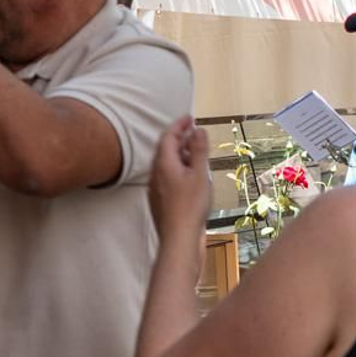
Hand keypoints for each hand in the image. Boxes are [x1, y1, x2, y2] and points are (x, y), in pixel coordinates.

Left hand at [149, 117, 211, 238]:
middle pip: (165, 150)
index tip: (190, 118)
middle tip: (193, 131)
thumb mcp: (199, 174)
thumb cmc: (190, 206)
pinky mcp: (161, 200)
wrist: (178, 238)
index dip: (179, 125)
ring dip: (180, 153)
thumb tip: (198, 130)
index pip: (168, 137)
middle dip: (179, 138)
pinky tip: (190, 175)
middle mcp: (156, 174)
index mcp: (163, 164)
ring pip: (166, 164)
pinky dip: (179, 168)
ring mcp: (156, 188)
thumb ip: (198, 150)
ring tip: (194, 150)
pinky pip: (168, 177)